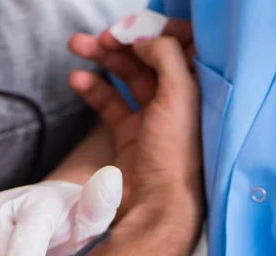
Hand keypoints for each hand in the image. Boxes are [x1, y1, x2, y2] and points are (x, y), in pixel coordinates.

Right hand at [69, 21, 200, 210]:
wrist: (154, 206)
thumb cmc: (174, 153)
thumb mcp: (179, 96)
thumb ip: (165, 56)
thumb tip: (144, 38)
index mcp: (198, 89)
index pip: (182, 46)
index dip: (158, 31)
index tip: (134, 28)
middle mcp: (177, 102)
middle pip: (148, 59)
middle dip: (122, 42)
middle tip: (100, 36)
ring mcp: (152, 120)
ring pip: (126, 78)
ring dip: (102, 60)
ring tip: (78, 46)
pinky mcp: (130, 137)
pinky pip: (110, 105)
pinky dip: (93, 90)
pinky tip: (77, 80)